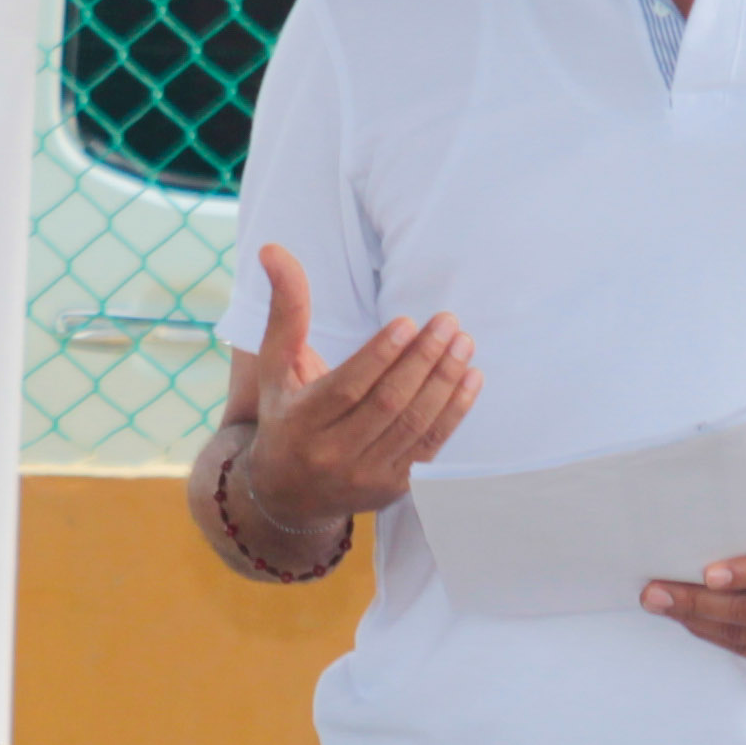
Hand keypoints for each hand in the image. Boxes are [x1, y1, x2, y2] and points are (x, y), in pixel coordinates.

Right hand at [230, 244, 475, 530]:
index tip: (410, 322)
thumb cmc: (285, 414)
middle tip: (448, 323)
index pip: (348, 388)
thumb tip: (274, 249)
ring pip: (413, 426)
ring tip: (462, 344)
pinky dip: (454, 414)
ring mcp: (365, 476)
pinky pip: (430, 450)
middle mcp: (331, 454)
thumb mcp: (277, 366)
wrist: (288, 495)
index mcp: (299, 421)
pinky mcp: (393, 489)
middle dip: (422, 361)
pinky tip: (471, 379)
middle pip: (387, 405)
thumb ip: (286, 310)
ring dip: (444, 383)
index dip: (381, 355)